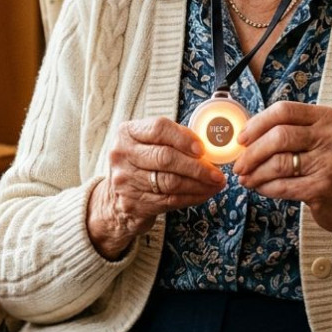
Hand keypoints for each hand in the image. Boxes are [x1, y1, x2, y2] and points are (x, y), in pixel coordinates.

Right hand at [87, 117, 227, 259]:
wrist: (114, 199)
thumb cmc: (139, 164)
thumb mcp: (146, 143)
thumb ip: (171, 139)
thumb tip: (206, 146)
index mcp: (127, 133)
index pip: (158, 129)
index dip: (183, 138)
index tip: (203, 149)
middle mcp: (122, 155)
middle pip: (166, 158)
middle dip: (197, 166)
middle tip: (217, 172)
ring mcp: (126, 180)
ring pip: (170, 182)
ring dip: (199, 184)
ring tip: (216, 184)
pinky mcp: (133, 203)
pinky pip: (170, 200)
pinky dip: (192, 197)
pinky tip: (204, 194)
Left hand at [233, 102, 331, 252]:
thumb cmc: (327, 167)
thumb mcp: (316, 139)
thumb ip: (288, 132)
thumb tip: (245, 137)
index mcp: (325, 117)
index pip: (283, 110)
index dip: (257, 124)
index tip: (241, 138)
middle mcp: (329, 136)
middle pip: (278, 136)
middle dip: (251, 153)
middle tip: (238, 165)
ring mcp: (328, 162)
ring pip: (278, 163)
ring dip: (255, 173)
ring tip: (245, 179)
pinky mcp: (322, 187)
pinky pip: (283, 186)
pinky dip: (266, 188)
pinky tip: (260, 188)